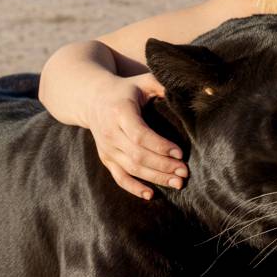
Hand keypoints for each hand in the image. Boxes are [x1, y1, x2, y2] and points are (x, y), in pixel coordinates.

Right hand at [86, 72, 188, 198]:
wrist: (92, 99)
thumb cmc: (126, 89)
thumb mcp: (142, 81)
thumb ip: (162, 84)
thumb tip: (184, 91)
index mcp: (120, 112)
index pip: (140, 135)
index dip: (160, 146)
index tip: (180, 153)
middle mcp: (110, 132)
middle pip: (138, 155)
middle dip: (163, 166)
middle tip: (184, 172)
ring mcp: (106, 148)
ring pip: (131, 168)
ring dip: (155, 178)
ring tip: (177, 183)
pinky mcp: (106, 158)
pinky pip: (119, 177)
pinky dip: (134, 188)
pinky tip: (151, 195)